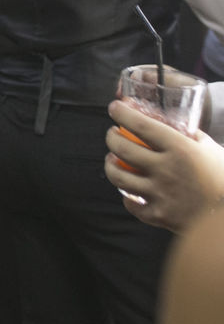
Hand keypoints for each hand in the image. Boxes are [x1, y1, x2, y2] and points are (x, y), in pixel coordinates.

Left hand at [104, 99, 223, 231]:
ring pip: (118, 176)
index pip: (141, 125)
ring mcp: (161, 194)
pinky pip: (131, 204)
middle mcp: (167, 170)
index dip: (122, 113)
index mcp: (181, 149)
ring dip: (110, 165)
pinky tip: (129, 192)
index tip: (114, 108)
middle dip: (111, 137)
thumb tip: (175, 125)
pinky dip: (127, 197)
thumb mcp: (213, 151)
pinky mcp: (160, 215)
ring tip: (112, 160)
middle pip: (122, 148)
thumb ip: (192, 137)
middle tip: (112, 134)